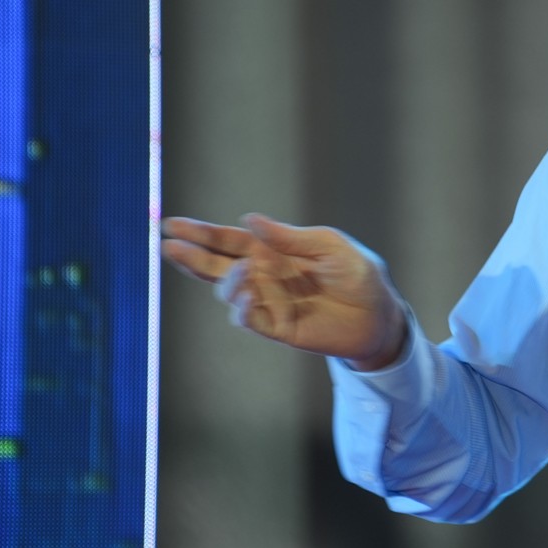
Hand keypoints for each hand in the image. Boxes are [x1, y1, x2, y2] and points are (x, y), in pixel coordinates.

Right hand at [160, 214, 407, 368]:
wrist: (379, 314)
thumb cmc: (358, 274)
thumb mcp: (330, 246)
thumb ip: (290, 236)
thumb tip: (250, 220)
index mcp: (273, 250)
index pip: (230, 240)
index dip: (201, 232)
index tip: (172, 225)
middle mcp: (264, 275)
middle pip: (217, 265)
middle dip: (191, 255)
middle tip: (168, 245)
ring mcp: (267, 302)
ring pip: (229, 292)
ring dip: (228, 281)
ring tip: (242, 270)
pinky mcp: (277, 327)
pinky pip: (249, 319)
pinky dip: (242, 309)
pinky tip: (244, 297)